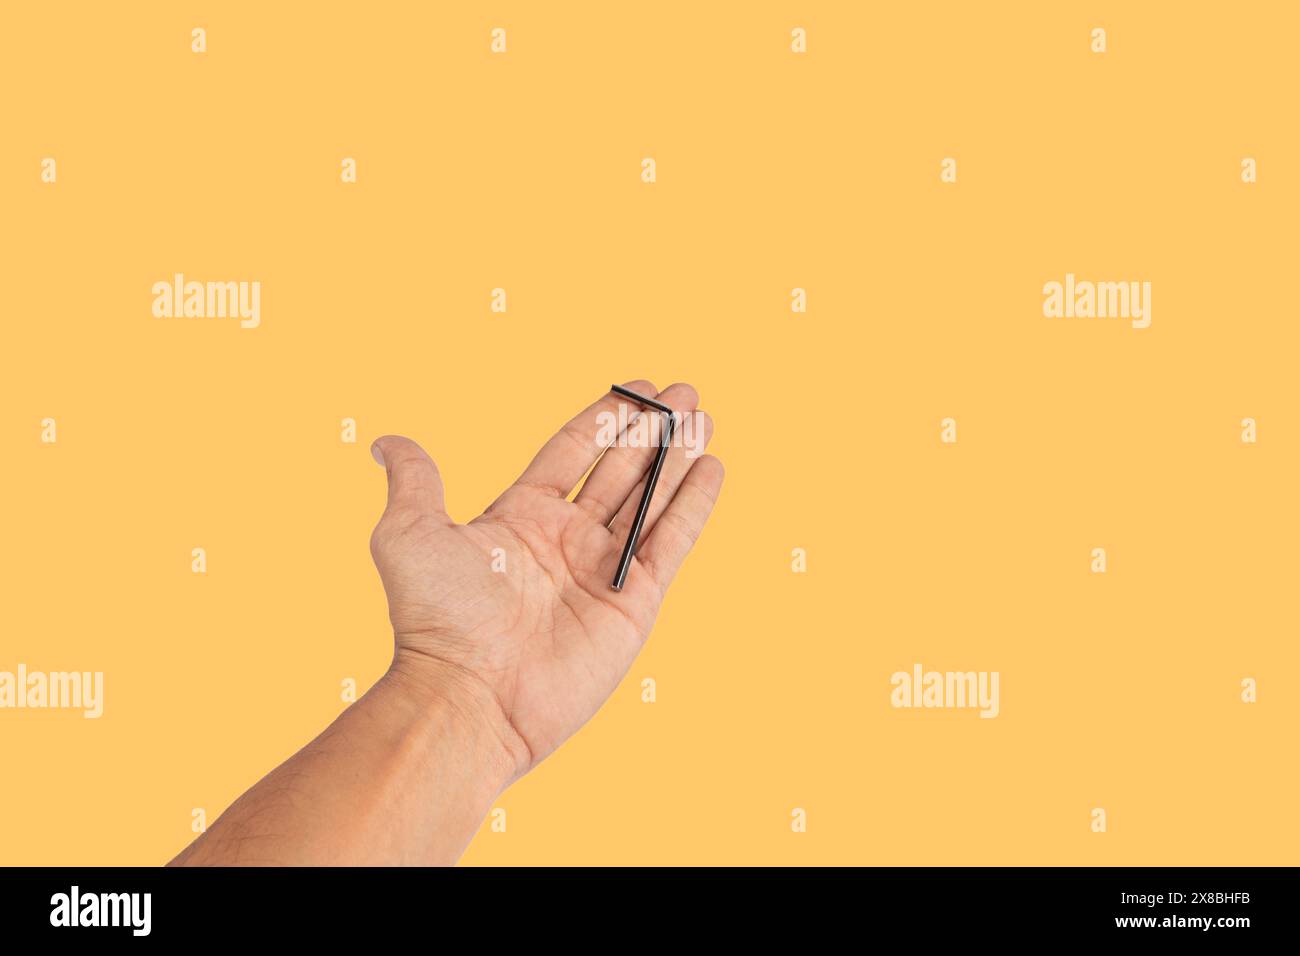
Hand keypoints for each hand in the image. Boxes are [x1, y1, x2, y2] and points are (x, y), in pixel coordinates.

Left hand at [369, 381, 722, 781]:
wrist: (471, 694)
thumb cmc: (436, 618)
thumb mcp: (410, 533)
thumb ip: (415, 479)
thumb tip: (383, 442)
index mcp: (522, 518)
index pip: (573, 452)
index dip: (605, 418)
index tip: (635, 386)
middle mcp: (567, 540)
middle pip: (621, 469)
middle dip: (653, 430)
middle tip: (685, 391)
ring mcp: (603, 570)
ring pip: (651, 499)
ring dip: (678, 458)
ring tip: (705, 418)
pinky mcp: (635, 603)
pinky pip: (671, 543)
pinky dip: (693, 505)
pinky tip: (712, 467)